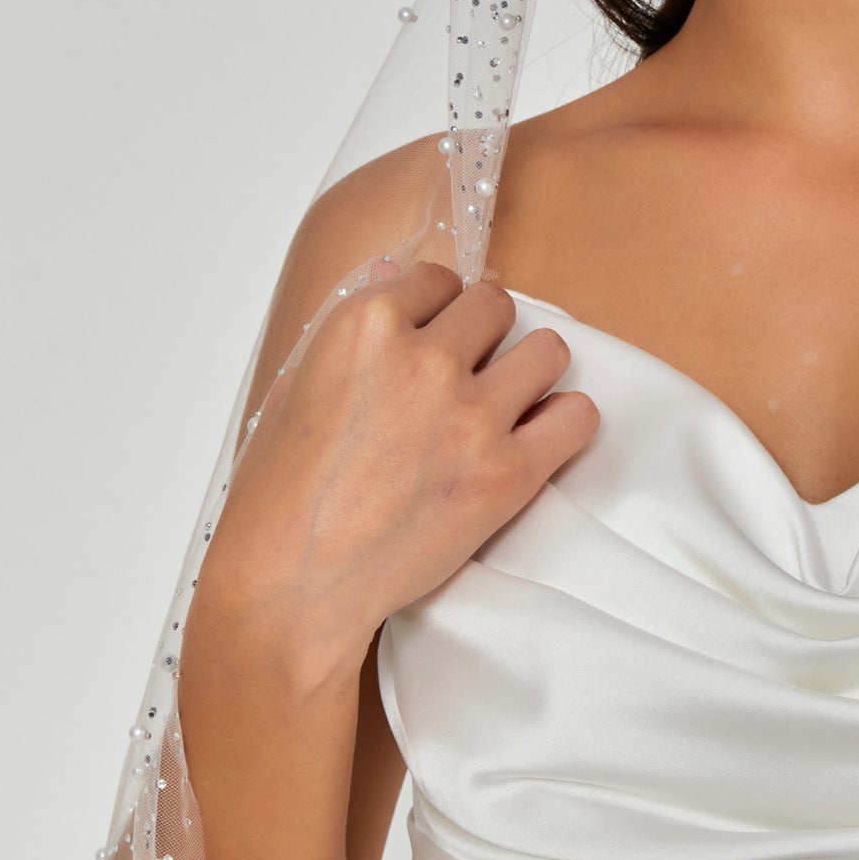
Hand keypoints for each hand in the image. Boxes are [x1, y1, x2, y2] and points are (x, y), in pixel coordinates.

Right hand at [199, 258, 596, 678]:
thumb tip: (400, 276)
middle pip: (496, 305)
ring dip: (529, 372)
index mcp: (365, 325)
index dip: (439, 310)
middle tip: (467, 376)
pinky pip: (577, 416)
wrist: (294, 582)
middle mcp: (424, 360)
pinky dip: (563, 424)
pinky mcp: (507, 473)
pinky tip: (534, 439)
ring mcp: (471, 416)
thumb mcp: (297, 386)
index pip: (439, 279)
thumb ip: (354, 329)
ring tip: (505, 405)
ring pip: (547, 350)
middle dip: (484, 336)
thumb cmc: (281, 494)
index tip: (436, 338)